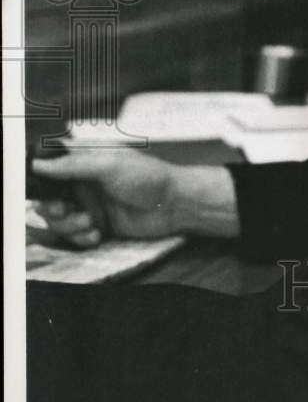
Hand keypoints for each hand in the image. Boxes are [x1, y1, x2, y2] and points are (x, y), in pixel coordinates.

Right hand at [31, 148, 179, 246]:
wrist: (175, 204)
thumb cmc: (147, 176)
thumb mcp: (109, 165)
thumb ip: (72, 166)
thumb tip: (37, 166)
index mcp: (86, 163)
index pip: (52, 172)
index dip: (43, 185)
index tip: (46, 194)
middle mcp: (86, 184)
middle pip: (51, 201)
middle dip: (55, 210)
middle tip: (67, 212)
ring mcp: (93, 205)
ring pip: (61, 221)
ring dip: (69, 226)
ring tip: (89, 224)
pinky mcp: (101, 225)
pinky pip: (77, 236)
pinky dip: (81, 238)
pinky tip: (97, 235)